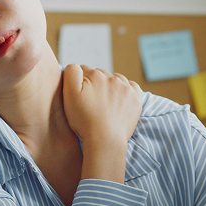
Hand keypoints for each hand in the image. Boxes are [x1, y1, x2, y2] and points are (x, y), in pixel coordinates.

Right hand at [62, 65, 142, 181]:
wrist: (105, 140)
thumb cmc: (84, 120)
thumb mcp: (69, 95)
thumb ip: (71, 73)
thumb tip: (76, 66)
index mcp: (95, 75)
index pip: (83, 70)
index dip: (79, 82)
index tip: (79, 95)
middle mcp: (112, 78)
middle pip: (100, 75)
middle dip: (94, 83)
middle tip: (90, 101)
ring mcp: (126, 88)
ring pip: (115, 80)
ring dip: (110, 86)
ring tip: (104, 103)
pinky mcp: (136, 99)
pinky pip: (131, 86)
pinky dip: (125, 90)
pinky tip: (119, 99)